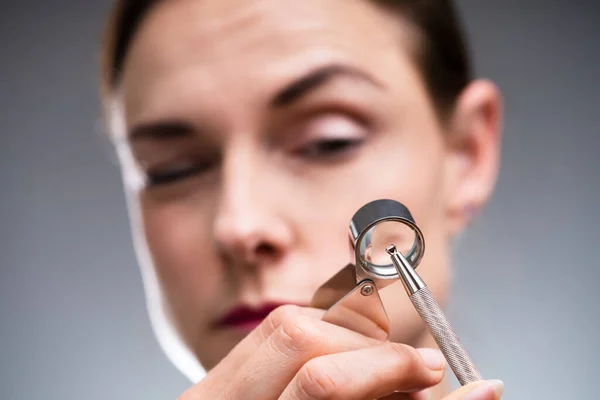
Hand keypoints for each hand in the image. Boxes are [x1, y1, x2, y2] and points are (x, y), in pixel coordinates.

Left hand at [178, 305, 503, 399]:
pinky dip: (324, 340)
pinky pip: (273, 335)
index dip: (389, 366)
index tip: (434, 371)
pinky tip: (347, 363)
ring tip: (383, 368)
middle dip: (373, 347)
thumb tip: (485, 392)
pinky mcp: (215, 381)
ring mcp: (210, 395)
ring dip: (349, 337)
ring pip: (285, 324)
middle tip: (417, 370)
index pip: (322, 383)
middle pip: (300, 338)